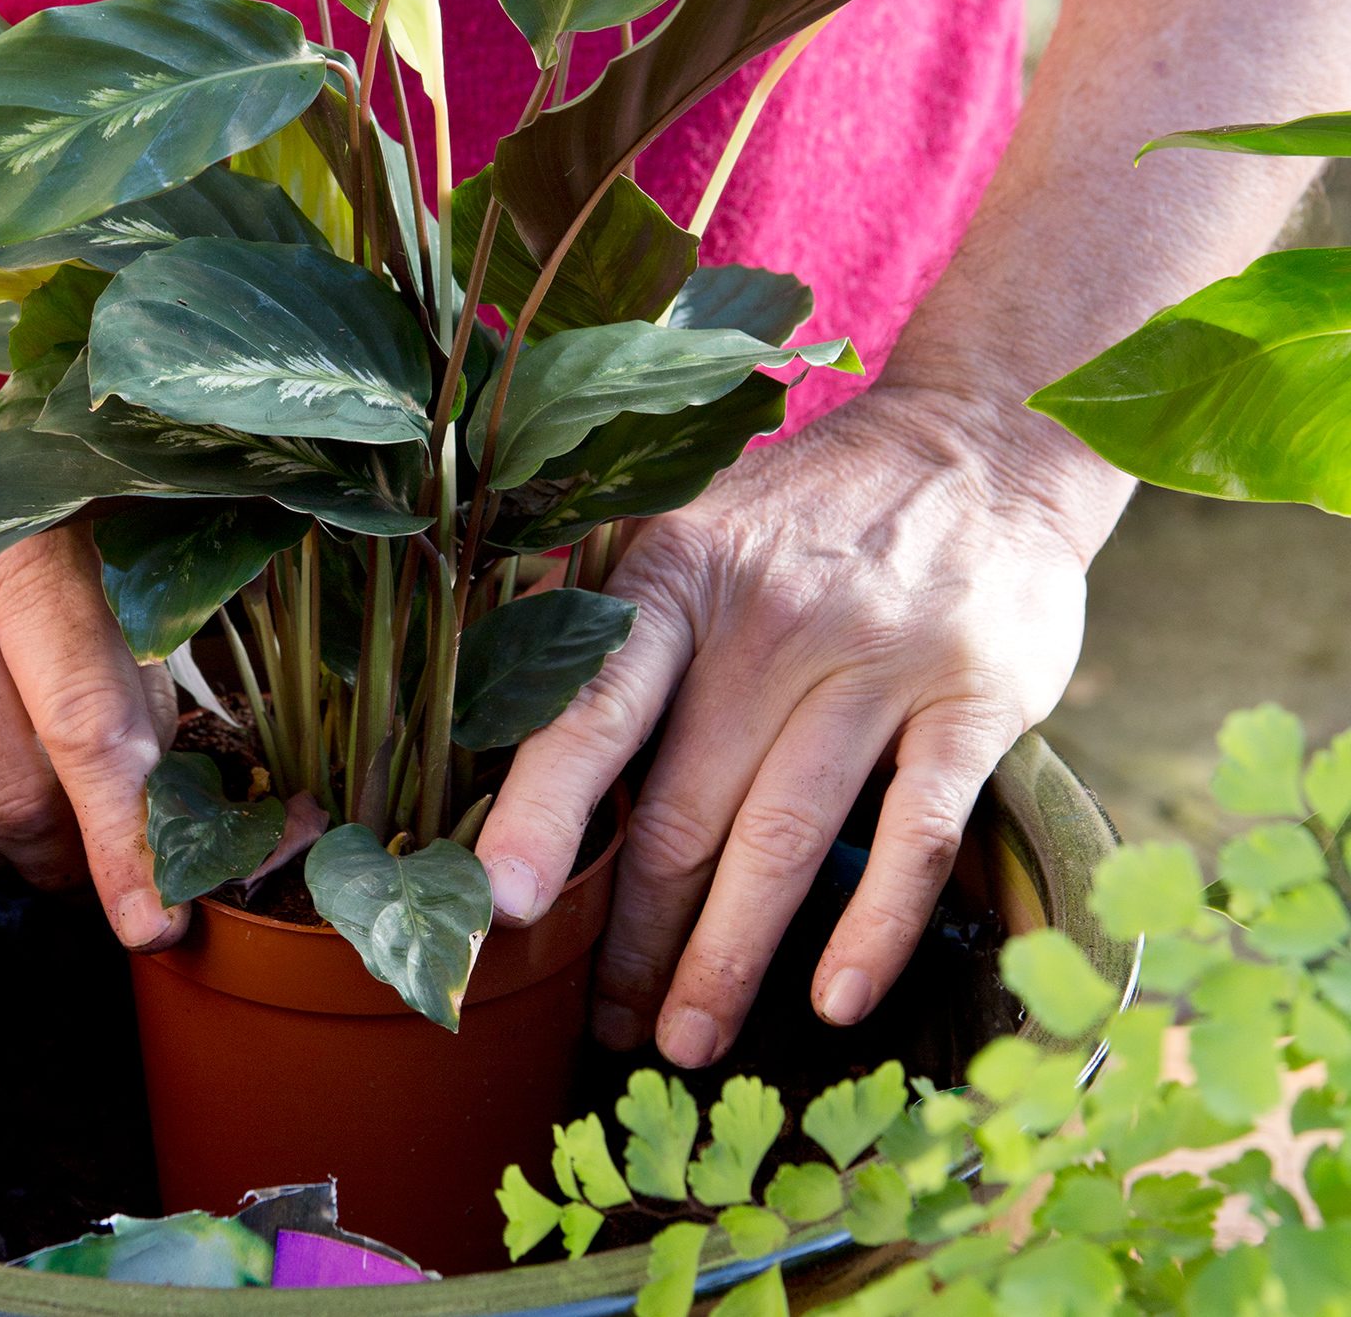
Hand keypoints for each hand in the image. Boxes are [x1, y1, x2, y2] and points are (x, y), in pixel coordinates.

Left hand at [474, 386, 1119, 1066]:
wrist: (984, 440)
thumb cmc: (807, 514)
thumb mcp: (692, 524)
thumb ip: (610, 623)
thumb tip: (497, 722)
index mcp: (680, 576)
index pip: (595, 709)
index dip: (542, 811)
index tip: (503, 903)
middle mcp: (772, 619)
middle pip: (682, 809)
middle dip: (631, 936)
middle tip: (601, 1024)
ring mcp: (878, 660)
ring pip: (784, 841)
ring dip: (727, 958)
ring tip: (684, 1041)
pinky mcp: (975, 700)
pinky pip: (913, 835)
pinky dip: (871, 928)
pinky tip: (833, 1002)